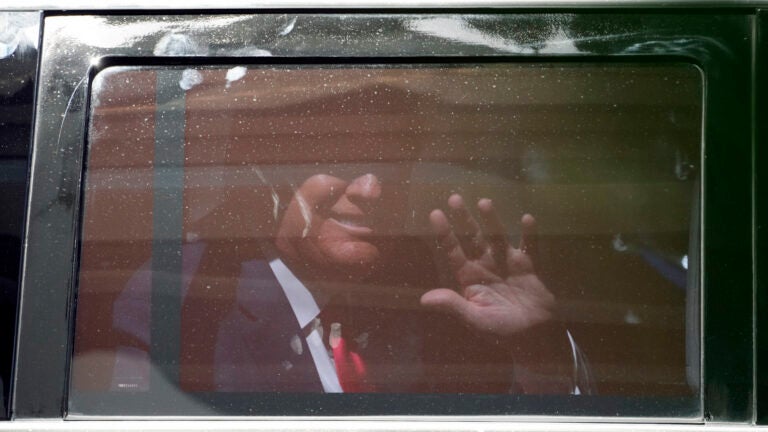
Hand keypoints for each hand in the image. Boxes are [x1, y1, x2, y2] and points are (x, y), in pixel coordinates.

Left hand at [421, 194, 555, 339]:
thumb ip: (453, 306)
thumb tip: (424, 299)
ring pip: (497, 237)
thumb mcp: (475, 319)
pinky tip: (526, 219)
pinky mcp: (528, 266)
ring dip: (492, 221)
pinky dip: (528, 235)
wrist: (535, 337)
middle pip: (472, 238)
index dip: (444, 233)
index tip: (435, 213)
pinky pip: (528, 247)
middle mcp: (486, 265)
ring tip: (484, 202)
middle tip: (454, 198)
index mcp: (470, 278)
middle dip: (464, 219)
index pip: (453, 251)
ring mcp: (507, 263)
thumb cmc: (502, 331)